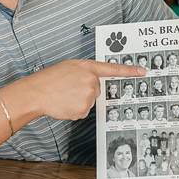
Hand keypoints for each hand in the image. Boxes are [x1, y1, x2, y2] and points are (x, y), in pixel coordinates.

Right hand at [20, 60, 145, 120]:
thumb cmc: (49, 79)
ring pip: (90, 101)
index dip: (130, 70)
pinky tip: (64, 104)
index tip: (143, 71)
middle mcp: (91, 80)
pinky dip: (74, 110)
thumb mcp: (69, 67)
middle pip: (97, 90)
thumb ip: (84, 71)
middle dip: (85, 91)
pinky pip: (83, 111)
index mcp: (87, 67)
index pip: (113, 69)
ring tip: (64, 96)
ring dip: (79, 101)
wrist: (36, 92)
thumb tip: (92, 82)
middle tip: (68, 88)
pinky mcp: (84, 109)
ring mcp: (89, 95)